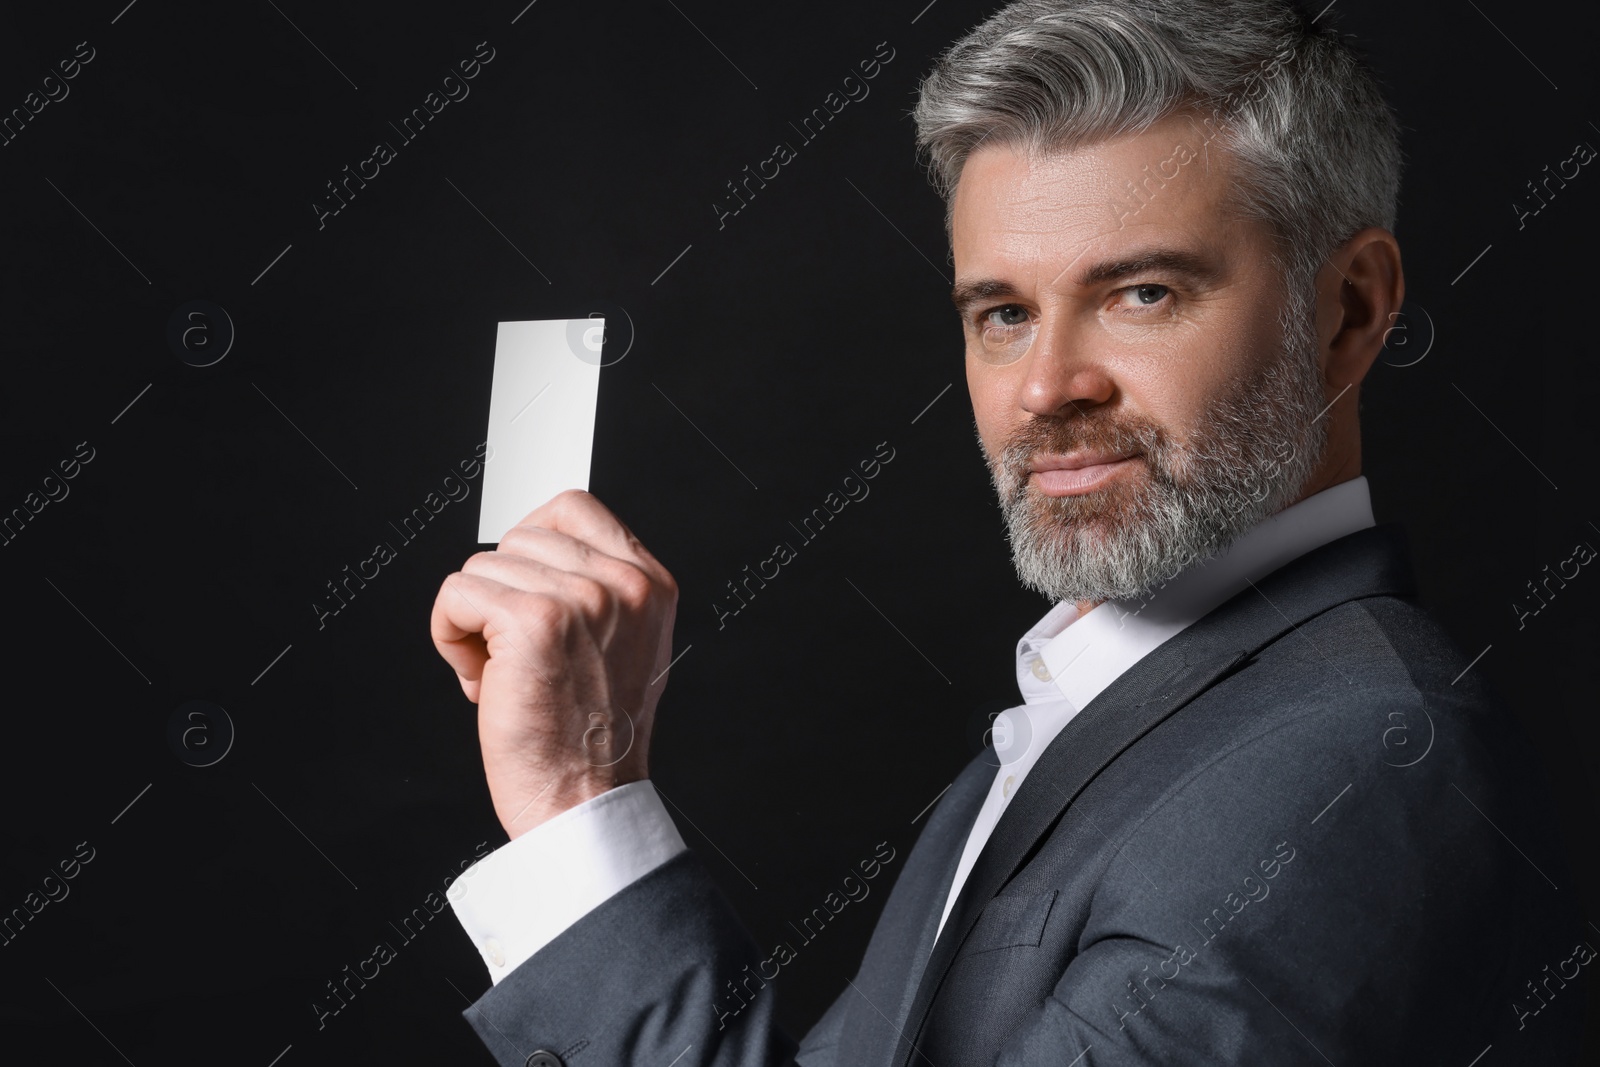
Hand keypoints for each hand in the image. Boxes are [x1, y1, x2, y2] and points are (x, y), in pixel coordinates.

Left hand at [430, 490, 678, 838]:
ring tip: (503, 673)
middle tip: (518, 653)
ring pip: (484, 565)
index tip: (527, 597)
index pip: (572, 507)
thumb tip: (540, 554)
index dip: (532, 547)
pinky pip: (457, 593)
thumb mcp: (628, 646)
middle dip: (503, 591)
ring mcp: (581, 598)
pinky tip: (480, 677)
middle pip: (521, 535)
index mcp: (650, 584)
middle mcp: (623, 584)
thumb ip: (602, 592)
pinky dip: (450, 636)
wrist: (585, 800)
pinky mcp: (533, 620)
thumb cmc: (594, 739)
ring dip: (475, 621)